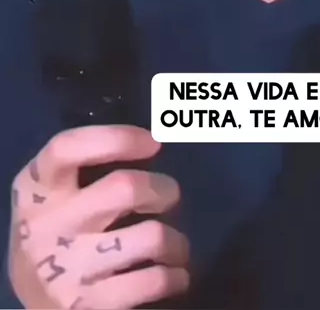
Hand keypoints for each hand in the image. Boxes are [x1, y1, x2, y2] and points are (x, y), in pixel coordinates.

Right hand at [8, 125, 189, 309]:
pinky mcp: (86, 307)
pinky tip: (173, 275)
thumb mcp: (53, 197)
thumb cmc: (56, 234)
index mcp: (33, 189)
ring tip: (174, 245)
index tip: (153, 142)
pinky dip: (174, 276)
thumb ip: (84, 169)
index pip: (68, 148)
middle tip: (169, 195)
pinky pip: (153, 281)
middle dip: (161, 188)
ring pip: (150, 237)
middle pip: (123, 188)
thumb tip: (152, 144)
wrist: (34, 308)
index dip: (117, 138)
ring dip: (176, 241)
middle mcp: (44, 226)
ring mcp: (65, 269)